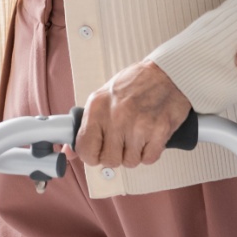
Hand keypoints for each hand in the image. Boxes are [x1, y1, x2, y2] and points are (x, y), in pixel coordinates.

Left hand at [74, 60, 190, 169]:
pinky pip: (148, 159)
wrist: (167, 73)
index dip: (92, 155)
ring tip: (137, 136)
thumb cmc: (136, 83)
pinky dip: (149, 152)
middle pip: (109, 160)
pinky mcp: (159, 131)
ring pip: (130, 162)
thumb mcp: (104, 97)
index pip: (85, 149)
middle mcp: (117, 117)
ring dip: (134, 153)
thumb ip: (88, 124)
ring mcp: (139, 125)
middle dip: (116, 155)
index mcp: (98, 107)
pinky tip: (149, 137)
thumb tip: (70, 151)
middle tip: (121, 143)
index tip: (98, 151)